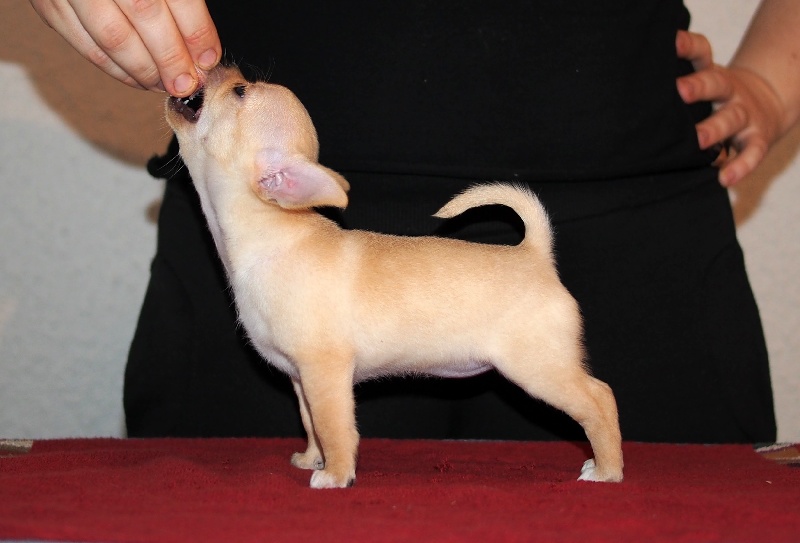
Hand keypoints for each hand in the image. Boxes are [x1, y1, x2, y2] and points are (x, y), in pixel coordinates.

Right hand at [29, 0, 220, 96]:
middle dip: (172, 58)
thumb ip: (180, 1)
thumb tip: (202, 48)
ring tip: (167, 84)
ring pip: (113, 38)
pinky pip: (86, 46)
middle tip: (188, 83)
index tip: (209, 58)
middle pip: (145, 14)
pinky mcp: (49, 4)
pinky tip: (138, 78)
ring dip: (146, 70)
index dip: (196, 32)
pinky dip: (116, 69)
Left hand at [675, 30, 783, 186]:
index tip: (672, 43)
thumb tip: (626, 108)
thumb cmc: (717, 100)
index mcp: (712, 75)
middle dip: (699, 87)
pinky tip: (724, 177)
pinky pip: (752, 152)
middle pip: (716, 84)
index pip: (702, 53)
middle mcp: (730, 91)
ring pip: (731, 118)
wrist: (767, 103)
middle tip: (680, 91)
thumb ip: (675, 92)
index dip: (688, 46)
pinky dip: (740, 166)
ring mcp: (745, 113)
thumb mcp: (702, 86)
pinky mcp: (758, 137)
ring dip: (715, 129)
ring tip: (698, 140)